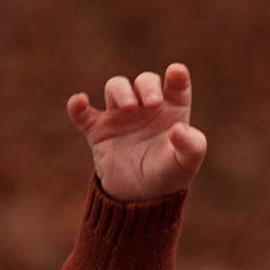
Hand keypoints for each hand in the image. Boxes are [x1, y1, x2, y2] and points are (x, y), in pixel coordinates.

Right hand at [66, 63, 207, 202]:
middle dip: (147, 86)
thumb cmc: (168, 173)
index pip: (176, 85)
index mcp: (172, 110)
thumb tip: (179, 129)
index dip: (177, 76)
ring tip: (128, 107)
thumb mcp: (186, 164)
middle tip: (151, 104)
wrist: (141, 197)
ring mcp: (120, 116)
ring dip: (120, 91)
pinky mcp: (98, 130)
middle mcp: (146, 107)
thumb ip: (192, 146)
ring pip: (116, 87)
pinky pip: (83, 114)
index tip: (176, 72)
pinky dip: (77, 106)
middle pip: (144, 81)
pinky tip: (79, 101)